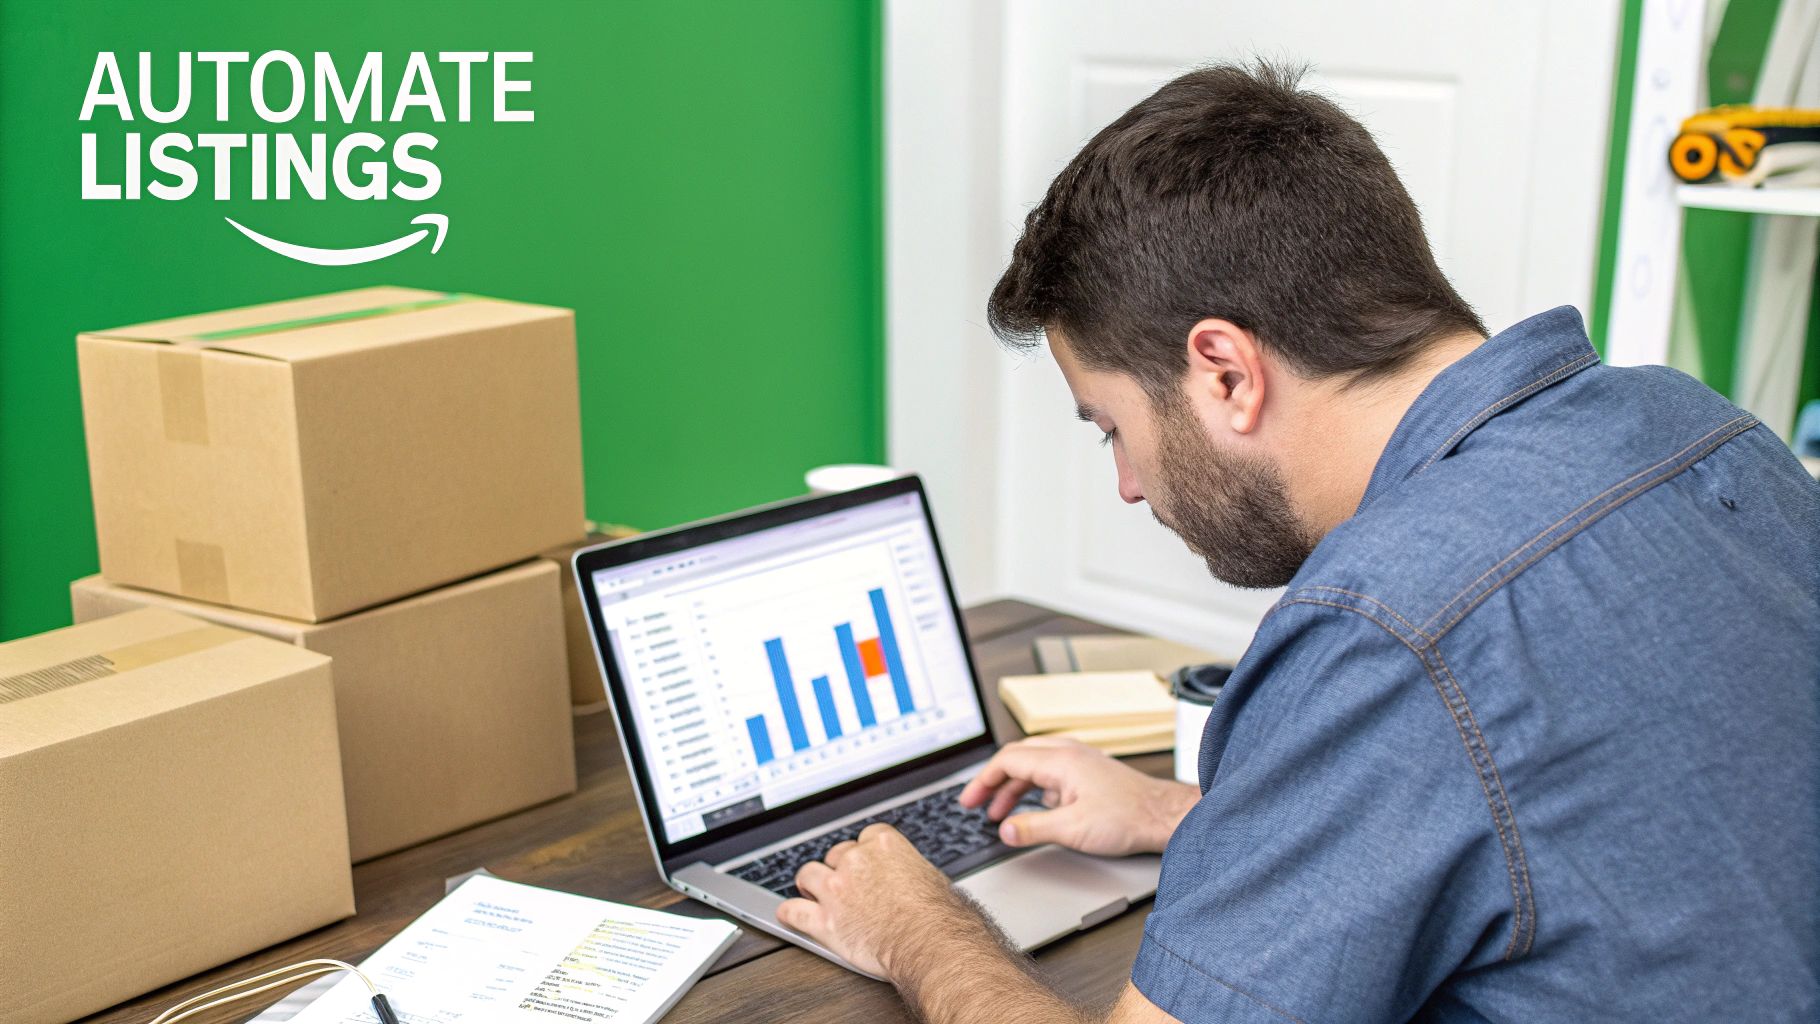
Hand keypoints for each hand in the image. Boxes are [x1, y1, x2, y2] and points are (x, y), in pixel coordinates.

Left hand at [777, 823, 991, 979]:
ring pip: (808, 874)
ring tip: (813, 892)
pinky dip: (789, 914)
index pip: (863, 839)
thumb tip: (912, 878)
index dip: (863, 855)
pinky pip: (794, 912)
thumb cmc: (939, 916)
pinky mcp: (825, 920)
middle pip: (835, 855)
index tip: (865, 866)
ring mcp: (837, 889)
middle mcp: (856, 861)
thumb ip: (909, 870)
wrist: (930, 943)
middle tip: (845, 886)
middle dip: (839, 869)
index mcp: (883, 844)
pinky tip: (789, 914)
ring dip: (811, 884)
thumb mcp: (931, 877)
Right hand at [959, 736, 1198, 855]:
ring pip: (1033, 765)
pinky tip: (1035, 809)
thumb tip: (1005, 829)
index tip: (969, 801)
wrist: (1164, 816)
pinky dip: (1033, 788)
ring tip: (999, 813)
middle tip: (976, 804)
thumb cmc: (1129, 818)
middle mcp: (1068, 754)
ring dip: (1013, 787)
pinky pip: (1050, 772)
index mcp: (1060, 761)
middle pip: (1017, 758)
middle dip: (993, 781)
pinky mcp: (1088, 773)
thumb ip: (1033, 828)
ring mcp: (1080, 762)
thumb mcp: (1073, 829)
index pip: (1007, 761)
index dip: (983, 781)